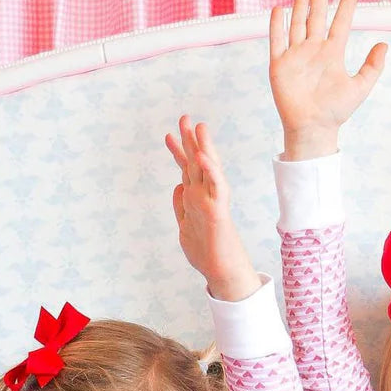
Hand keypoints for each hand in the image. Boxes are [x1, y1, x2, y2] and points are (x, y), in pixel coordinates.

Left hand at [165, 116, 258, 301]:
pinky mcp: (219, 212)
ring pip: (207, 170)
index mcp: (195, 199)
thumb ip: (180, 206)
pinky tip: (204, 156)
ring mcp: (212, 202)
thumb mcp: (184, 227)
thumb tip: (177, 187)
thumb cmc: (206, 253)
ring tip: (198, 126)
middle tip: (184, 117)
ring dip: (203, 147)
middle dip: (189, 140)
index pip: (186, 170)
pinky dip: (211, 171)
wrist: (221, 273)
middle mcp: (204, 196)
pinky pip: (216, 188)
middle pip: (195, 163)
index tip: (169, 134)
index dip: (177, 151)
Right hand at [269, 0, 386, 159]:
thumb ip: (372, 67)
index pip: (340, 22)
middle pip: (316, 16)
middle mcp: (314, 51)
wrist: (313, 129)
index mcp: (332, 54)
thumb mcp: (360, 88)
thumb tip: (385, 45)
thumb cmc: (336, 112)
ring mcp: (296, 56)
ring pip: (297, 23)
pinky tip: (279, 9)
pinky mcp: (279, 65)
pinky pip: (277, 40)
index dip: (346, 5)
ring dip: (300, 5)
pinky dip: (277, 25)